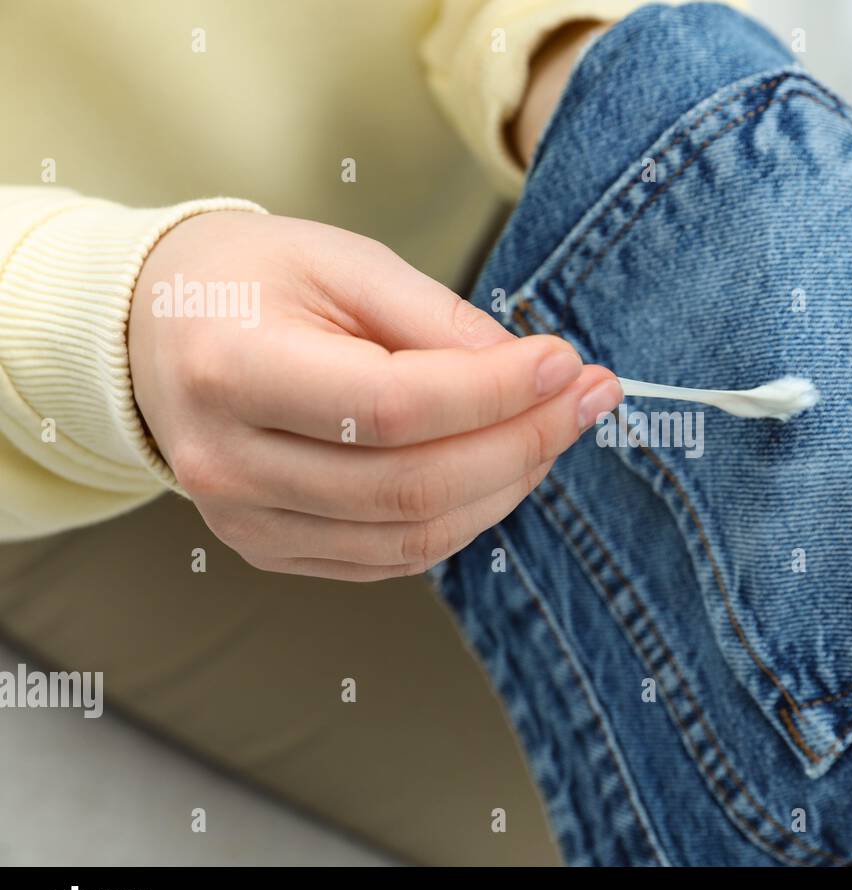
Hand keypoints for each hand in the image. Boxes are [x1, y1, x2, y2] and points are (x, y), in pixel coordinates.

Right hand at [128, 211, 620, 579]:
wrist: (156, 331)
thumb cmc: (250, 280)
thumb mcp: (341, 262)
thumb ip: (436, 319)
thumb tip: (531, 370)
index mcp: (231, 370)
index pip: (392, 408)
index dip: (494, 393)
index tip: (564, 361)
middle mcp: (229, 464)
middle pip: (412, 485)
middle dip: (523, 443)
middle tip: (588, 397)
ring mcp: (246, 522)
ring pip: (413, 534)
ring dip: (507, 486)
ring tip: (555, 428)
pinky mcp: (272, 548)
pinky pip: (394, 558)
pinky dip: (465, 517)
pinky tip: (502, 467)